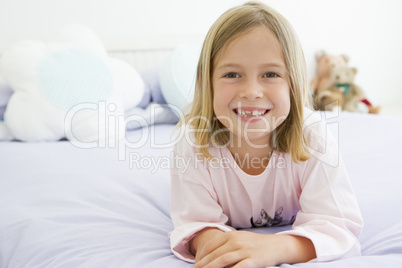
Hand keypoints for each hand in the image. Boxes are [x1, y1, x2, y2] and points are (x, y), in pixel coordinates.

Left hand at [193, 230, 315, 267]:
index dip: (201, 256)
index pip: (210, 245)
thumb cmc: (256, 244)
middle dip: (203, 264)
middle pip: (214, 254)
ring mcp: (244, 250)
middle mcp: (236, 241)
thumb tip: (211, 256)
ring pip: (222, 260)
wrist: (277, 246)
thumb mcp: (240, 239)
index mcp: (231, 235)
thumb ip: (226, 245)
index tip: (196, 264)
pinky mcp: (252, 260)